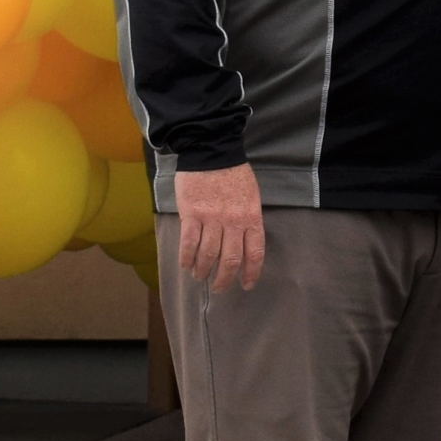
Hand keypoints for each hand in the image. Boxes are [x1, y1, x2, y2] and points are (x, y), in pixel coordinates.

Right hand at [174, 163, 264, 292]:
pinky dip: (186, 258)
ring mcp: (212, 219)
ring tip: (199, 277)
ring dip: (203, 271)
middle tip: (219, 288)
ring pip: (208, 255)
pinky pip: (189, 243)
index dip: (251, 272)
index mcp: (251, 217)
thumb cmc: (234, 174)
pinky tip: (185, 265)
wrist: (211, 151)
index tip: (247, 285)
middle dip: (224, 279)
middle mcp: (234, 222)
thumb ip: (248, 219)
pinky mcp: (192, 214)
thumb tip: (242, 242)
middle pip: (230, 260)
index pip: (254, 252)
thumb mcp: (251, 196)